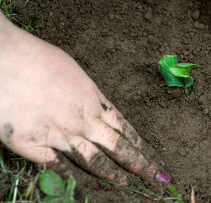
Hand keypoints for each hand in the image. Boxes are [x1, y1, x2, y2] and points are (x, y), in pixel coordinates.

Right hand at [0, 14, 170, 184]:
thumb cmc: (39, 58)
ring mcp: (61, 134)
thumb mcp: (75, 73)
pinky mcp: (34, 145)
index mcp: (95, 101)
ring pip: (95, 161)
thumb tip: (99, 108)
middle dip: (141, 164)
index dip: (142, 146)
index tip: (155, 157)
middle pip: (119, 148)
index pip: (126, 129)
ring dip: (116, 175)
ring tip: (132, 185)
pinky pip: (61, 168)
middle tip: (159, 177)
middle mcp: (83, 120)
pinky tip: (93, 188)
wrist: (5, 58)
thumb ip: (89, 95)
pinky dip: (78, 180)